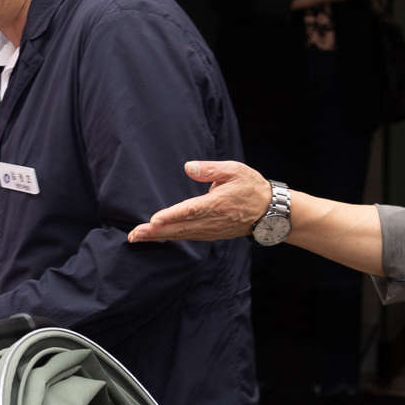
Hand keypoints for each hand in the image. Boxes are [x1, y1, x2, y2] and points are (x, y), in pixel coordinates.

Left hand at [129, 161, 272, 243]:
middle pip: (180, 228)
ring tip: (137, 237)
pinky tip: (156, 237)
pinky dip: (170, 237)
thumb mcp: (235, 170)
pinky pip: (188, 237)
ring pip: (181, 235)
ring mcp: (211, 230)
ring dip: (159, 237)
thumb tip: (188, 167)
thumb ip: (210, 169)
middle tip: (134, 235)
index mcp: (218, 203)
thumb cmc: (251, 187)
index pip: (191, 210)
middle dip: (155, 232)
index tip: (154, 220)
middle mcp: (213, 220)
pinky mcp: (211, 234)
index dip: (172, 215)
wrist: (270, 212)